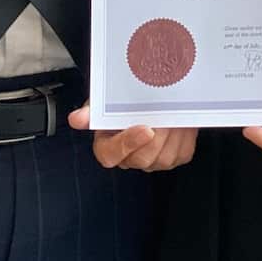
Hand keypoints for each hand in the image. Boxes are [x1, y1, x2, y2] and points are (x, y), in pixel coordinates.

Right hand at [67, 104, 196, 171]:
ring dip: (173, 134)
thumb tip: (76, 119)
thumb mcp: (105, 100)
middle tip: (166, 112)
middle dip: (158, 135)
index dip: (128, 144)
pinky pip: (181, 153)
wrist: (150, 98)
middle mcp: (130, 159)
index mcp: (108, 146)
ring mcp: (152, 162)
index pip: (110, 156)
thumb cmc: (122, 100)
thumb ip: (93, 109)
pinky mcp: (173, 158)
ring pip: (164, 158)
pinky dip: (185, 136)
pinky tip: (182, 120)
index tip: (145, 128)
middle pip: (143, 158)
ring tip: (175, 112)